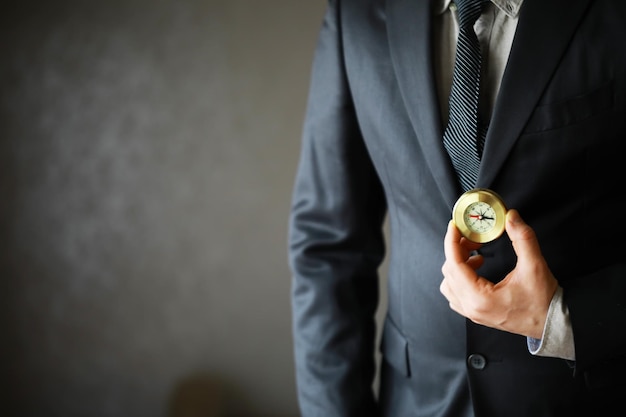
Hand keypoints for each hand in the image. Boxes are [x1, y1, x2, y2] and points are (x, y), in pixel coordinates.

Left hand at [440, 209, 557, 338]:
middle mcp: (472, 308)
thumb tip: (511, 217)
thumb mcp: (534, 266)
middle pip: (450, 272)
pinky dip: (460, 278)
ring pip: (449, 284)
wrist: (553, 324)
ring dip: (458, 265)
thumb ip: (522, 238)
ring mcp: (472, 313)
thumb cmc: (544, 302)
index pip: (454, 265)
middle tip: (474, 238)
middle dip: (458, 250)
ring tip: (476, 256)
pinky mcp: (477, 313)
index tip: (454, 226)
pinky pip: (456, 294)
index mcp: (480, 298)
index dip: (452, 241)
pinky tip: (476, 269)